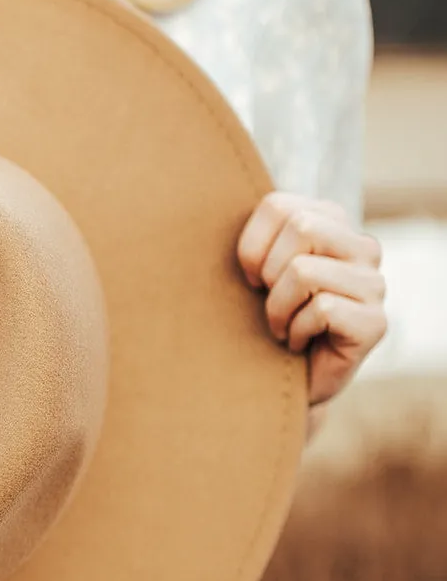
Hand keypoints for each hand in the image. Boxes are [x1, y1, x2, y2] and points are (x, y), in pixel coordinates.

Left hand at [237, 192, 386, 407]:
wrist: (285, 380)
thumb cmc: (265, 318)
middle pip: (300, 228)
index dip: (251, 248)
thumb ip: (253, 234)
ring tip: (285, 327)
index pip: (278, 205)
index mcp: (332, 221)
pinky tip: (302, 344)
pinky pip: (323, 310)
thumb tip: (204, 199)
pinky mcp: (375, 322)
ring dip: (279, 309)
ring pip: (305, 271)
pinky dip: (298, 332)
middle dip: (269, 274)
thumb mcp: (255, 269)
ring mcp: (374, 283)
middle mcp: (362, 245)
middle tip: (272, 303)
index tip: (253, 279)